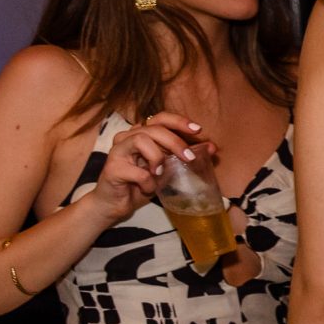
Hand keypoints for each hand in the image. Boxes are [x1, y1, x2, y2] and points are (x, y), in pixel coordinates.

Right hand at [83, 114, 209, 223]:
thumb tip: (212, 147)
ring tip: (161, 173)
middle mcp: (127, 138)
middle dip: (176, 142)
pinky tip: (148, 188)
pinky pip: (136, 171)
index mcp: (141, 134)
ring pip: (141, 140)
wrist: (115, 204)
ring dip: (158, 158)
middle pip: (154, 128)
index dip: (179, 121)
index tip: (198, 130)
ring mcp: (117, 151)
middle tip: (190, 158)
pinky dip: (148, 182)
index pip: (160, 118)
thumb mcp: (167, 169)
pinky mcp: (111, 168)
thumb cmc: (141, 183)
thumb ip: (184, 156)